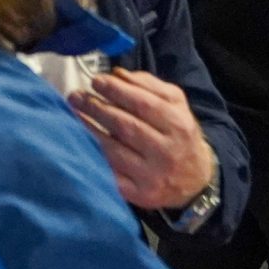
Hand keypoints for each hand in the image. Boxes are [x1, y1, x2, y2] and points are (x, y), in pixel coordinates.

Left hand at [66, 68, 214, 211]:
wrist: (195, 181)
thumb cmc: (179, 135)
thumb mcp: (175, 104)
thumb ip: (148, 85)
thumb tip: (117, 73)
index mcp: (177, 125)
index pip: (142, 104)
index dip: (116, 91)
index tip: (95, 80)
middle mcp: (166, 151)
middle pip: (125, 126)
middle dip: (97, 108)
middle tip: (76, 96)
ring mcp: (151, 175)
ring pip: (114, 150)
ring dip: (89, 130)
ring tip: (73, 114)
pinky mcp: (139, 194)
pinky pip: (111, 174)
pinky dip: (93, 157)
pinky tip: (79, 143)